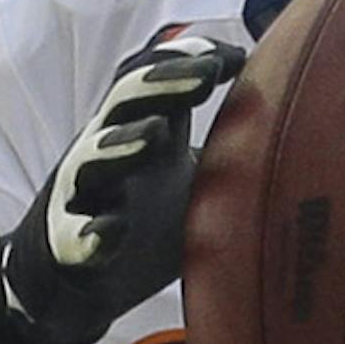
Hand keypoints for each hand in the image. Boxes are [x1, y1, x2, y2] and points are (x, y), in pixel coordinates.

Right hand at [0, 32, 241, 343]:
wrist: (75, 285)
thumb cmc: (142, 218)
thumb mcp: (188, 174)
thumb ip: (225, 143)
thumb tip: (278, 109)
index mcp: (137, 131)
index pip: (151, 78)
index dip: (186, 60)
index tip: (235, 57)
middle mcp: (105, 153)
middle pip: (122, 103)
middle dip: (163, 84)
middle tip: (205, 76)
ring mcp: (82, 198)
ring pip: (92, 162)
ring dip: (124, 144)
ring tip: (158, 133)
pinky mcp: (66, 246)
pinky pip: (74, 237)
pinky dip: (91, 235)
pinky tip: (111, 232)